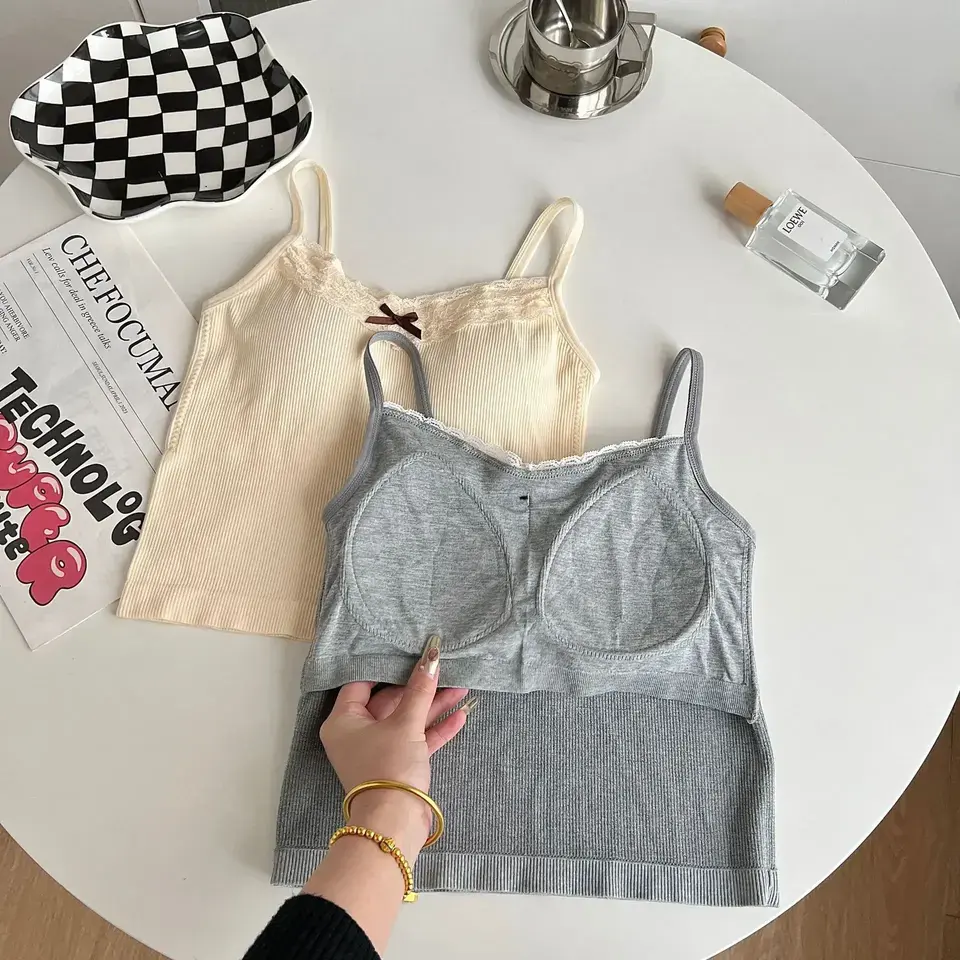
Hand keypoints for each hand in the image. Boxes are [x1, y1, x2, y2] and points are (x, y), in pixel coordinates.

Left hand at [319, 636, 472, 857]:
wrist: (395, 822)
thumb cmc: (389, 766)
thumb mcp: (406, 723)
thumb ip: (420, 689)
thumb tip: (432, 658)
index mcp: (344, 721)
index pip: (362, 684)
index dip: (385, 667)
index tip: (407, 652)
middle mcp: (356, 734)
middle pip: (388, 701)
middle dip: (419, 688)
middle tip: (442, 669)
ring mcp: (378, 750)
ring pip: (406, 720)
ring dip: (432, 706)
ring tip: (462, 688)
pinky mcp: (397, 765)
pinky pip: (415, 740)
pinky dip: (434, 729)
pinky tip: (459, 716)